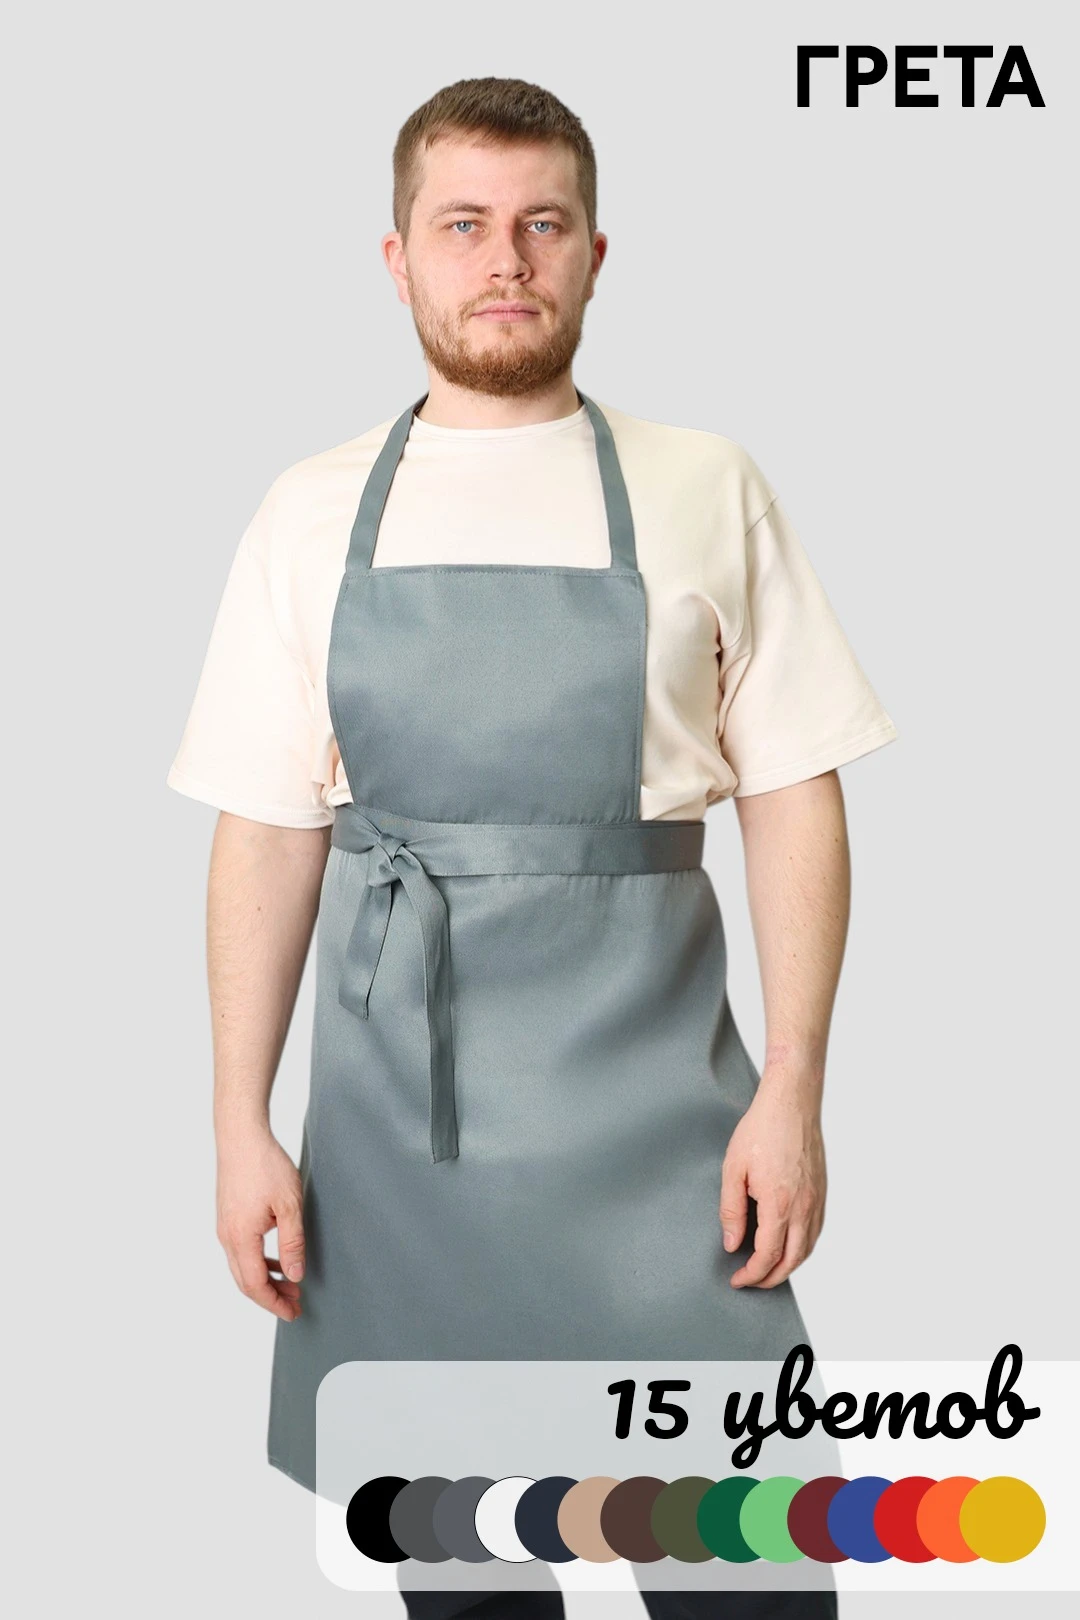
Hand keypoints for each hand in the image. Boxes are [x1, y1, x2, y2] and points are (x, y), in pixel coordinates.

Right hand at [216, 1127, 305, 1320]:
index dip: (274, 1303)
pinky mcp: (227, 1217)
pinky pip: (240, 1251)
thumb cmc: (265, 1165)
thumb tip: (295, 1276)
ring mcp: (224, 1227)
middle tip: (295, 1304)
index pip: (255, 1285)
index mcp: (241, 1238)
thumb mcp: (289, 1205)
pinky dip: (258, 1262)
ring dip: (265, 1279)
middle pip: (245, 1282)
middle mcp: (226, 1237)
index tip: (293, 1313)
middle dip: (270, 1297)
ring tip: (290, 1284)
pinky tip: (276, 1260)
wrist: (240, 1136)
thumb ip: (292, 1243)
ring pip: (241, 1267)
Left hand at [718, 1084, 826, 1288]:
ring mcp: (816, 1201)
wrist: (792, 1103)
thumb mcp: (733, 1169)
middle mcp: (803, 1207)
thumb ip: (731, 1210)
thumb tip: (732, 1243)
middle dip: (770, 1279)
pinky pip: (815, 1232)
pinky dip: (802, 1248)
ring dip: (788, 1266)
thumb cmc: (761, 1129)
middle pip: (791, 1261)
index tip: (737, 1279)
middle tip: (751, 1281)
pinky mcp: (822, 1192)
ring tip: (768, 1270)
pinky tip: (788, 1245)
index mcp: (779, 1204)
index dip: (751, 1274)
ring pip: (807, 1249)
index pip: (767, 1256)